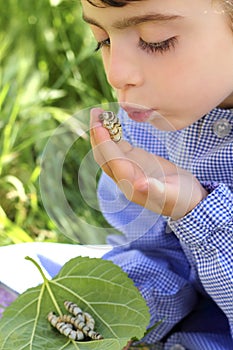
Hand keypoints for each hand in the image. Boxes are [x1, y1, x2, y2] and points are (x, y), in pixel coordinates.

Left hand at [90, 108, 207, 219]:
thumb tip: (140, 185)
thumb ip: (156, 190)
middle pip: (103, 155)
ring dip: (102, 132)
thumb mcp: (172, 194)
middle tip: (95, 113)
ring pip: (108, 149)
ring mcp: (127, 167)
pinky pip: (117, 146)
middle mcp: (124, 176)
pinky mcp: (134, 160)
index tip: (99, 125)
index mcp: (130, 184)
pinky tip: (111, 121)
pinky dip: (112, 133)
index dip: (104, 144)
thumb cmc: (181, 199)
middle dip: (97, 135)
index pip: (112, 161)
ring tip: (99, 113)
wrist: (187, 200)